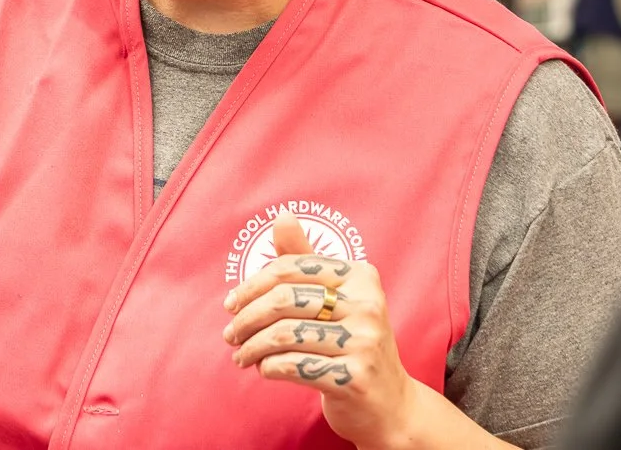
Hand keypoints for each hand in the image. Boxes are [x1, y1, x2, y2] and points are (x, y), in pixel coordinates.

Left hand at [223, 212, 421, 449]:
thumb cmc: (354, 342)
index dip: (252, 285)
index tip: (231, 304)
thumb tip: (281, 217)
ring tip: (241, 356)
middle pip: (284, 300)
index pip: (290, 269)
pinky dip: (269, 367)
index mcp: (360, 277)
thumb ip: (305, 260)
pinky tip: (264, 369)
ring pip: (284, 335)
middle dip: (246, 318)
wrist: (390, 403)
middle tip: (230, 334)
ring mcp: (364, 343)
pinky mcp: (354, 378)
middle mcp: (367, 305)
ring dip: (252, 347)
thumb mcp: (336, 297)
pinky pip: (293, 366)